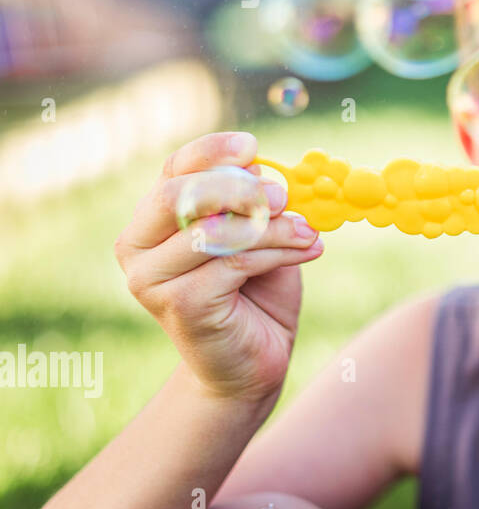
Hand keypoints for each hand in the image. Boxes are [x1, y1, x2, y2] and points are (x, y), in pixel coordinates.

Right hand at [113, 132, 323, 403]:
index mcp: (154, 218)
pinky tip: (310, 250)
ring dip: (272, 226)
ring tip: (310, 231)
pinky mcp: (179, 304)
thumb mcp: (260, 235)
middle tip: (284, 195)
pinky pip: (234, 264)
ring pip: (214, 232)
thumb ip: (257, 203)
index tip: (253, 147)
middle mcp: (138, 245)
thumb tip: (266, 169)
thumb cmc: (257, 292)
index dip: (213, 152)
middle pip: (180, 196)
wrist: (252, 361)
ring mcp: (151, 279)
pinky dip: (278, 253)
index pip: (176, 169)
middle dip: (238, 189)